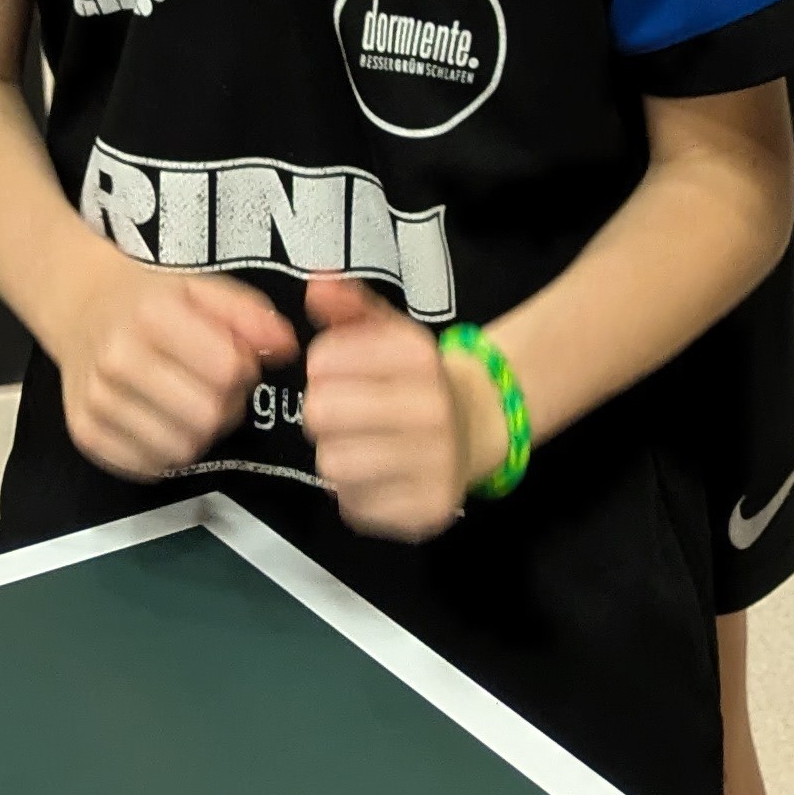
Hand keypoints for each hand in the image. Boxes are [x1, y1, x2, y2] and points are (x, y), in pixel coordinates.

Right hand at [52, 249, 297, 482]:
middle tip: (215, 387)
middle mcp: (117, 358)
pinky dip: (165, 451)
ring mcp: (97, 400)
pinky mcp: (86, 433)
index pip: (228, 370)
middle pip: (207, 415)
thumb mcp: (200, 288)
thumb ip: (249, 313)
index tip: (235, 360)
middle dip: (225, 406)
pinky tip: (163, 420)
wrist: (80, 305)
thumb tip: (284, 346)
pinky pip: (149, 467)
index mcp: (151, 315)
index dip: (244, 369)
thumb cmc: (147, 300)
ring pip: (181, 449)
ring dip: (198, 433)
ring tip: (188, 403)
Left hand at [300, 279, 484, 542]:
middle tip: (342, 412)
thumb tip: (316, 285)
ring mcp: (436, 464)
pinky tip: (378, 474)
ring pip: (334, 464)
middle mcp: (434, 408)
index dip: (321, 366)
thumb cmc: (417, 377)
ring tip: (359, 444)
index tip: (338, 371)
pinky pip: (354, 505)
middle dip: (322, 412)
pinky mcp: (428, 509)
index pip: (323, 360)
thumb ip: (349, 305)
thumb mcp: (388, 330)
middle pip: (322, 414)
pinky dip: (356, 493)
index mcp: (420, 356)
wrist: (477, 423)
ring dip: (336, 455)